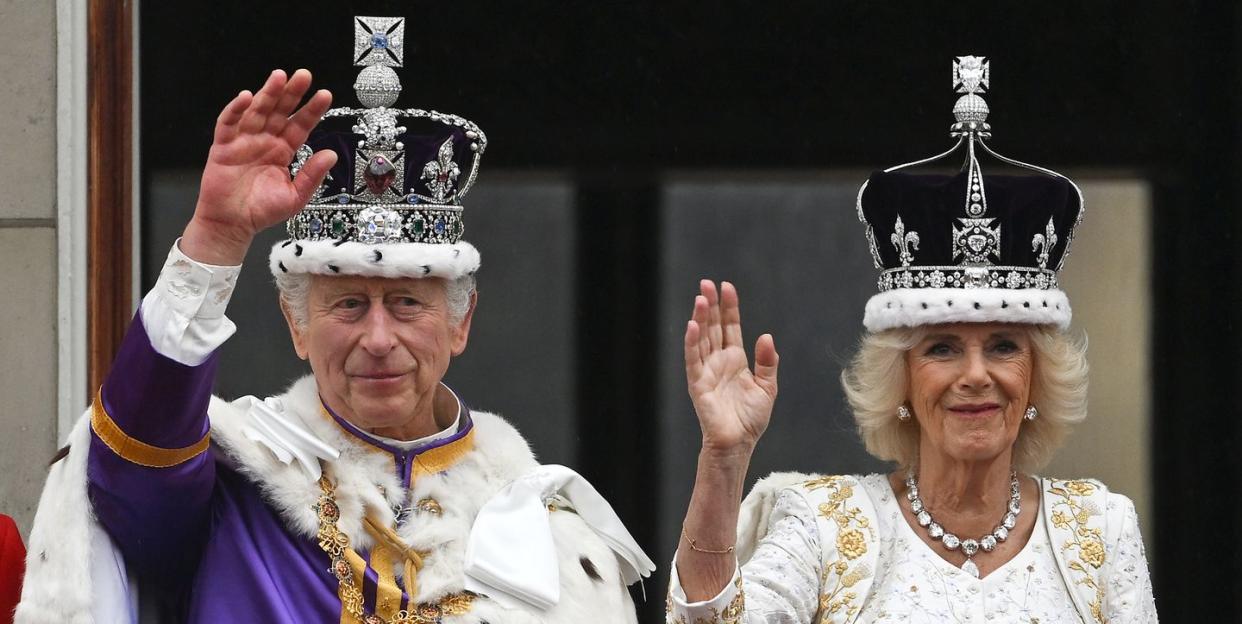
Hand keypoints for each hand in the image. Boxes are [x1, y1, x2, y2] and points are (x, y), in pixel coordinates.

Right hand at [181, 69, 336, 264]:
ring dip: (267, 93)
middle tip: (304, 75)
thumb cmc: (262, 211)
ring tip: (279, 77)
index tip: (325, 95)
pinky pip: (228, 123)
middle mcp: (265, 141)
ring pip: (257, 111)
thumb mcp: (295, 196)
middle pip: (280, 111)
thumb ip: (312, 175)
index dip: (312, 110)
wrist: (233, 224)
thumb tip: (331, 155)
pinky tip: (245, 97)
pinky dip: (235, 109)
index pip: (300, 125)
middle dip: (291, 93)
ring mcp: (244, 141)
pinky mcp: (224, 146)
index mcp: (283, 150)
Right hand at [684, 280, 778, 454]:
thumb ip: (768, 362)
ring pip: (701, 339)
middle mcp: (718, 361)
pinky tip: (693, 325)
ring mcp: (706, 371)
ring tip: (701, 298)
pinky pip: (693, 360)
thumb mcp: (767, 388)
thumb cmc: (750, 419)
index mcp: (735, 360)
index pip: (730, 327)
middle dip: (711, 305)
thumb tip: (766, 336)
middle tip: (707, 284)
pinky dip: (692, 342)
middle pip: (712, 327)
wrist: (739, 443)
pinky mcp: (698, 384)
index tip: (727, 287)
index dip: (729, 307)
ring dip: (700, 318)